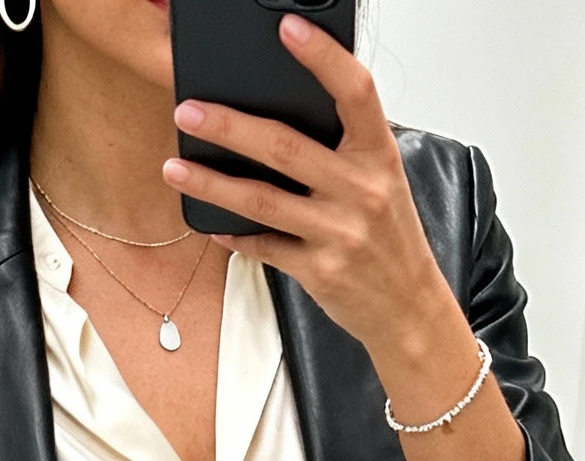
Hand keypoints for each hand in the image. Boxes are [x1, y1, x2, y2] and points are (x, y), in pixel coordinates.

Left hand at [165, 18, 458, 381]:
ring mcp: (339, 233)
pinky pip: (265, 247)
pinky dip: (233, 234)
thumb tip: (281, 114)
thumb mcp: (382, 181)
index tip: (288, 29)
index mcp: (379, 155)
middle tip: (188, 112)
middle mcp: (361, 191)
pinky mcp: (320, 271)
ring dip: (213, 182)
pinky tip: (209, 221)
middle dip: (229, 126)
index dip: (322, 57)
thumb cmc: (390, 239)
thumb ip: (344, 148)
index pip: (354, 92)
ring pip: (263, 200)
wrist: (409, 308)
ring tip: (176, 167)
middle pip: (285, 147)